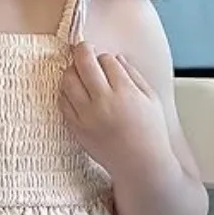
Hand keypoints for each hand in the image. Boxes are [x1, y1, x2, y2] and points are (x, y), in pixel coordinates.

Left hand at [60, 42, 172, 173]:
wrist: (140, 166)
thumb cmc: (150, 133)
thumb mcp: (151, 99)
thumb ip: (133, 75)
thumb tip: (115, 57)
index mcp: (125, 92)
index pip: (106, 60)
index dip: (106, 57)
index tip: (107, 61)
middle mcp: (103, 102)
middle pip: (83, 63)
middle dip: (82, 50)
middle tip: (84, 48)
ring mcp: (87, 116)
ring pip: (67, 79)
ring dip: (72, 70)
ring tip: (79, 72)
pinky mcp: (76, 128)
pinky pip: (62, 101)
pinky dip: (66, 92)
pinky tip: (75, 92)